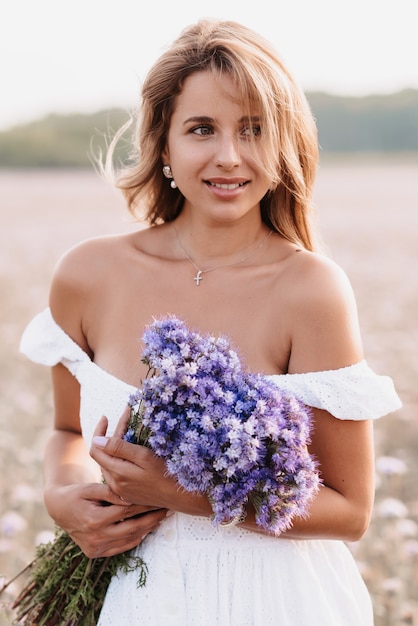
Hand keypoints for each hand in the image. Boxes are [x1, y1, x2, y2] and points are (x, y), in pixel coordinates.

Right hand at [45, 479, 167, 557]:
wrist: (59, 508)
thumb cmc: (77, 493)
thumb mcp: (90, 488)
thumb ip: (109, 492)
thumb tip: (129, 496)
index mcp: (94, 520)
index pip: (126, 511)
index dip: (144, 504)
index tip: (157, 497)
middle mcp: (95, 538)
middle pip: (131, 528)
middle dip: (151, 519)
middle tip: (167, 509)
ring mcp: (95, 548)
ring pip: (128, 539)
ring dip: (147, 530)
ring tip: (161, 518)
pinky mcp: (95, 553)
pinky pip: (121, 547)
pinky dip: (135, 539)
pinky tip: (147, 529)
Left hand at [90, 410, 179, 509]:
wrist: (181, 497)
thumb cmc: (166, 474)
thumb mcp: (143, 456)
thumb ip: (119, 448)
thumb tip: (96, 440)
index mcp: (116, 474)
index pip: (96, 450)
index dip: (98, 432)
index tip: (105, 417)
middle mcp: (114, 484)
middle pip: (103, 455)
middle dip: (110, 435)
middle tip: (125, 418)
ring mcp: (121, 490)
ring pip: (109, 464)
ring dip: (115, 447)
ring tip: (128, 430)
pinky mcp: (128, 493)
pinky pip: (117, 473)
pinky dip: (120, 458)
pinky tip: (130, 450)